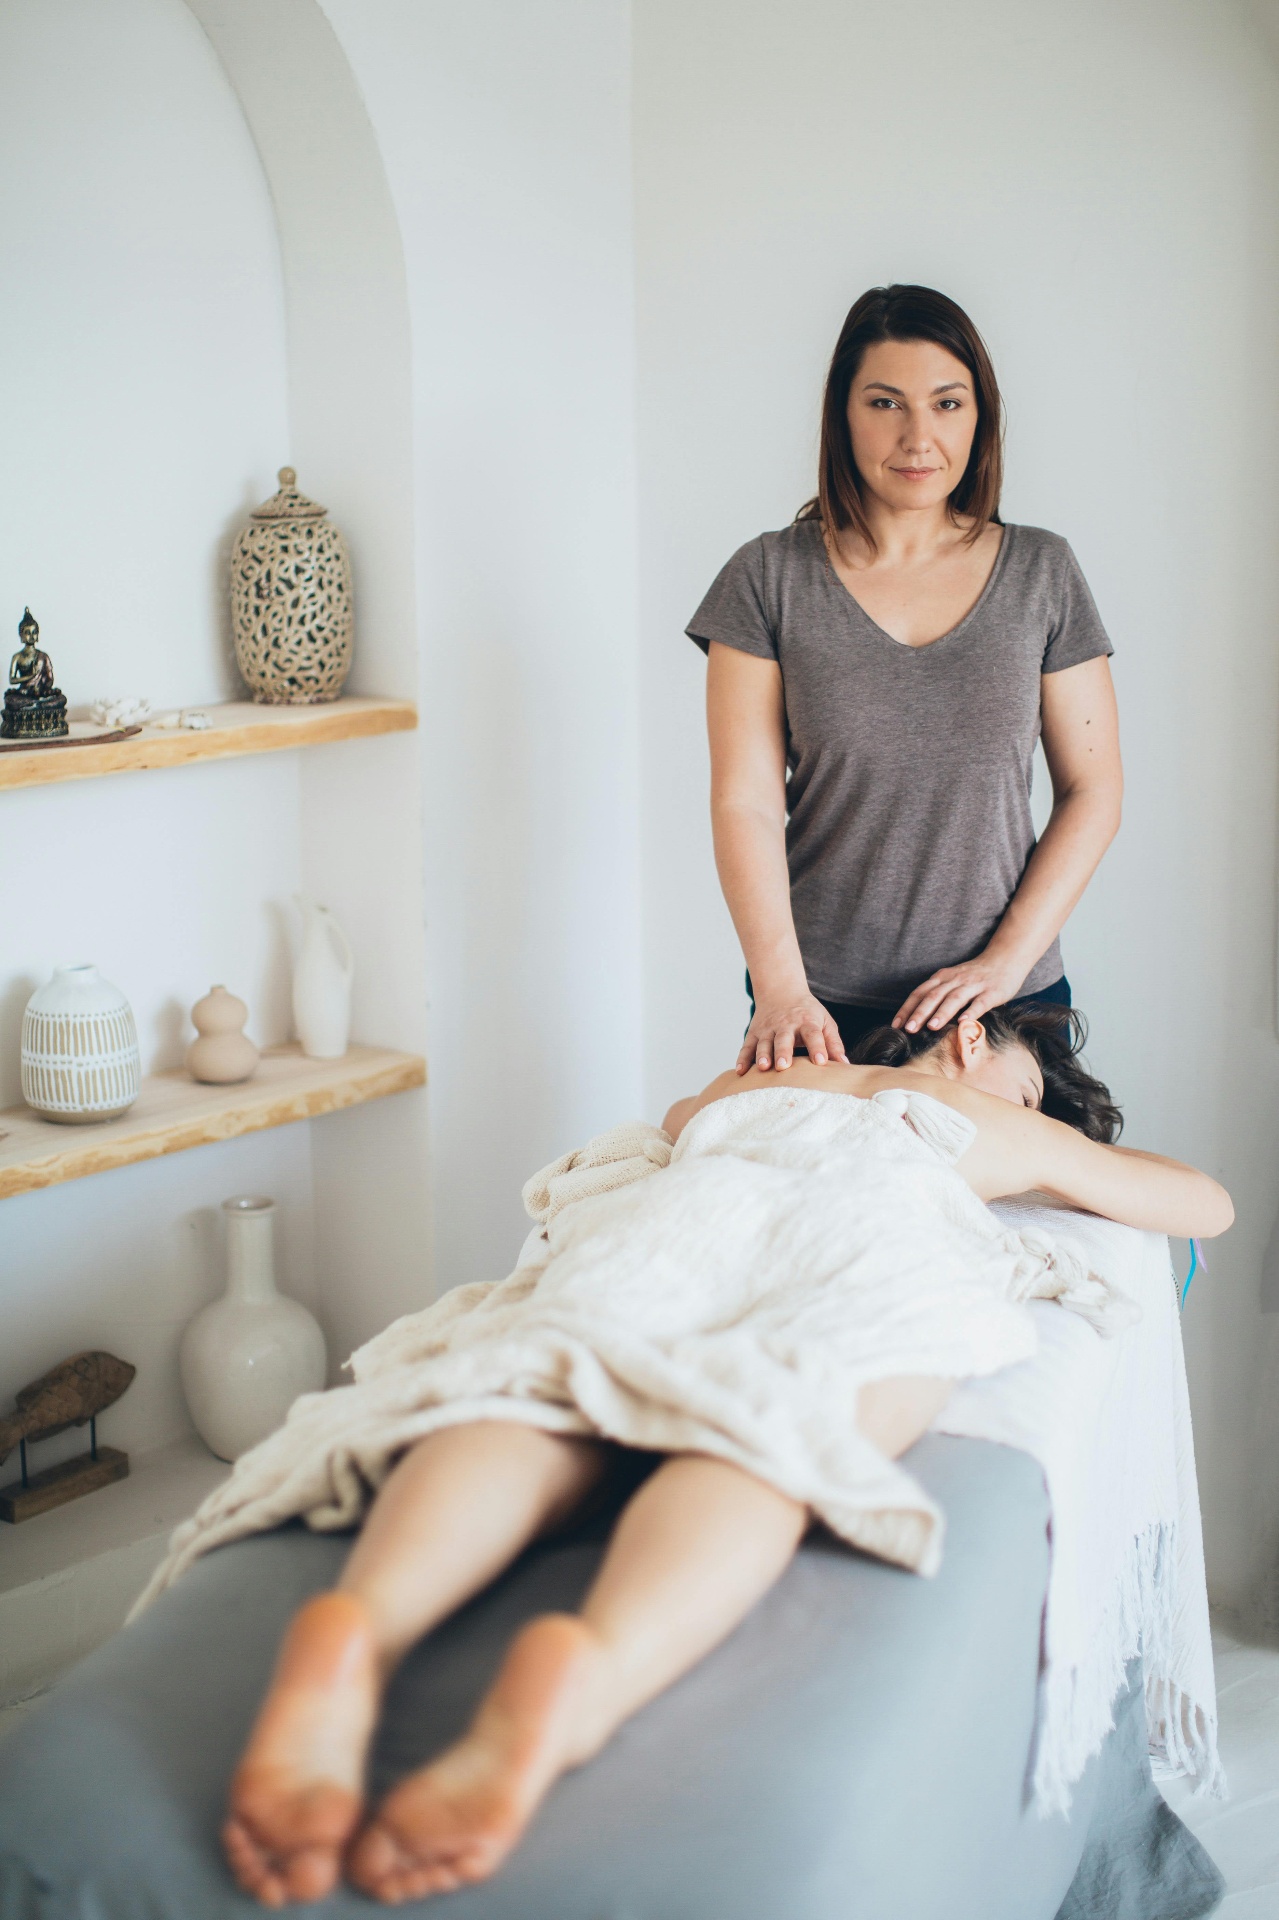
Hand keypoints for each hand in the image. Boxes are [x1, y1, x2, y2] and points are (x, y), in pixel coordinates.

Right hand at [736, 994, 848, 1073]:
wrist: (781, 992)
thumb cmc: (808, 1013)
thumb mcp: (825, 1022)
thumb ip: (834, 1043)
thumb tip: (845, 1065)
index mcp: (807, 1022)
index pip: (813, 1035)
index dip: (817, 1048)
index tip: (821, 1062)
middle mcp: (786, 1025)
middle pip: (784, 1039)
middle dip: (783, 1052)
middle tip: (783, 1066)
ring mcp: (768, 1029)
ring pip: (764, 1043)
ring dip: (762, 1055)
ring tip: (763, 1068)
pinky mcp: (754, 1033)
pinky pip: (747, 1047)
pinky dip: (742, 1059)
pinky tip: (740, 1072)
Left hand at [892, 950, 1029, 1034]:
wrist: (1004, 959)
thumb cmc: (974, 975)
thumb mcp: (952, 980)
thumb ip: (937, 994)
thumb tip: (916, 1017)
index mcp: (942, 978)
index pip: (920, 993)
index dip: (907, 1008)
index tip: (896, 1025)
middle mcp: (955, 980)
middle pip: (933, 996)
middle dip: (920, 1013)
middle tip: (909, 1029)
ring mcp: (973, 986)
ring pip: (954, 999)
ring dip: (942, 1012)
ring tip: (931, 1027)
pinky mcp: (992, 992)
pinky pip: (980, 1003)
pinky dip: (971, 1012)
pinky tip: (963, 1022)